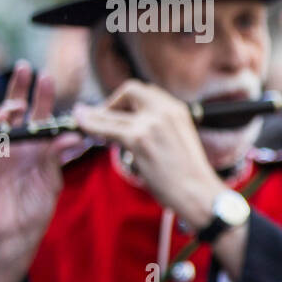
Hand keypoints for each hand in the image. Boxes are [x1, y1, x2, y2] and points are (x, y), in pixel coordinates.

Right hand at [0, 62, 81, 281]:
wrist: (16, 236)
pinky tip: (3, 129)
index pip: (37, 116)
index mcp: (33, 147)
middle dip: (20, 90)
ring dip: (6, 113)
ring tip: (16, 102)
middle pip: (15, 113)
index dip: (41, 97)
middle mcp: (14, 147)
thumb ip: (61, 156)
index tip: (48, 77)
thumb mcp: (52, 178)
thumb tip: (77, 135)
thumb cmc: (34, 207)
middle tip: (26, 68)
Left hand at [73, 80, 225, 227]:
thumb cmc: (188, 173)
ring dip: (94, 117)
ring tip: (84, 122)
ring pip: (111, 112)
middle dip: (112, 102)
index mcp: (178, 109)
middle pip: (129, 90)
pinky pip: (105, 128)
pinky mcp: (138, 139)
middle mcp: (166, 110)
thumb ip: (160, 126)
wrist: (197, 191)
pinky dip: (90, 127)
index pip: (146, 91)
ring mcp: (151, 123)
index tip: (119, 113)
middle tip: (102, 118)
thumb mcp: (179, 139)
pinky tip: (87, 131)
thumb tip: (130, 122)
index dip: (127, 100)